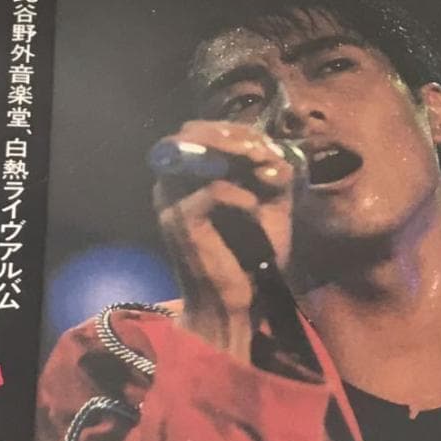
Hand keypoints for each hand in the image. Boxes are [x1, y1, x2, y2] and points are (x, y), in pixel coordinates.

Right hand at [153, 121, 296, 360]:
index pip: (200, 131)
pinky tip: (256, 211)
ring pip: (201, 152)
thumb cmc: (250, 261)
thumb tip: (271, 151)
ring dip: (241, 158)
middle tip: (268, 155)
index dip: (237, 132)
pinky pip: (216, 189)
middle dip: (238, 137)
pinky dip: (243, 195)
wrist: (233, 308)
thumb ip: (269, 176)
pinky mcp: (181, 221)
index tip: (268, 148)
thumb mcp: (268, 209)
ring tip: (268, 176)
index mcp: (184, 179)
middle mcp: (169, 185)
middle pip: (194, 133)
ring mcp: (170, 201)